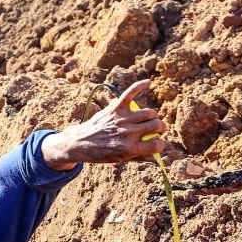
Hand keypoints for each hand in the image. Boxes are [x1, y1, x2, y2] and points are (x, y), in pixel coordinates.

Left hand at [41, 79, 166, 170]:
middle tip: (157, 129)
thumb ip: (139, 155)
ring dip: (153, 116)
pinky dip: (139, 86)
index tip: (157, 144)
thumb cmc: (102, 153)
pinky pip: (130, 93)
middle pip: (156, 125)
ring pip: (149, 113)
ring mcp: (122, 119)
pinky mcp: (115, 109)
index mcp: (130, 148)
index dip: (160, 144)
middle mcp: (128, 133)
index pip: (156, 144)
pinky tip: (148, 82)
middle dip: (160, 128)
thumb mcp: (121, 159)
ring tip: (150, 119)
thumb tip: (157, 154)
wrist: (80, 143)